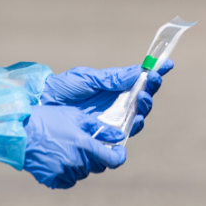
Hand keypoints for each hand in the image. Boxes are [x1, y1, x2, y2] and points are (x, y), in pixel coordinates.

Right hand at [22, 104, 124, 188]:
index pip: (112, 160)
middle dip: (99, 157)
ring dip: (83, 164)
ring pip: (83, 173)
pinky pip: (68, 180)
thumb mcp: (77, 116)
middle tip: (89, 145)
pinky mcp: (51, 179)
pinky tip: (61, 159)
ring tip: (70, 148)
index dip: (119, 157)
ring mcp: (63, 172)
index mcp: (84, 145)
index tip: (119, 151)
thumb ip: (99, 128)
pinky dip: (69, 173)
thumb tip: (118, 136)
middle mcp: (76, 161)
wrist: (21, 131)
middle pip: (98, 167)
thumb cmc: (49, 119)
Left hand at [41, 61, 173, 135]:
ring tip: (141, 102)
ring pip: (135, 121)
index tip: (166, 65)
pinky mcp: (101, 140)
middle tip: (149, 85)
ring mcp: (110, 124)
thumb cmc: (62, 89)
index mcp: (115, 90)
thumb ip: (114, 78)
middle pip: (142, 104)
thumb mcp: (89, 78)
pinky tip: (132, 124)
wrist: (40, 107)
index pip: (140, 83)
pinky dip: (130, 132)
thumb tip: (139, 71)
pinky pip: (120, 139)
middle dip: (150, 94)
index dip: (154, 76)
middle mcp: (116, 108)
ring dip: (143, 111)